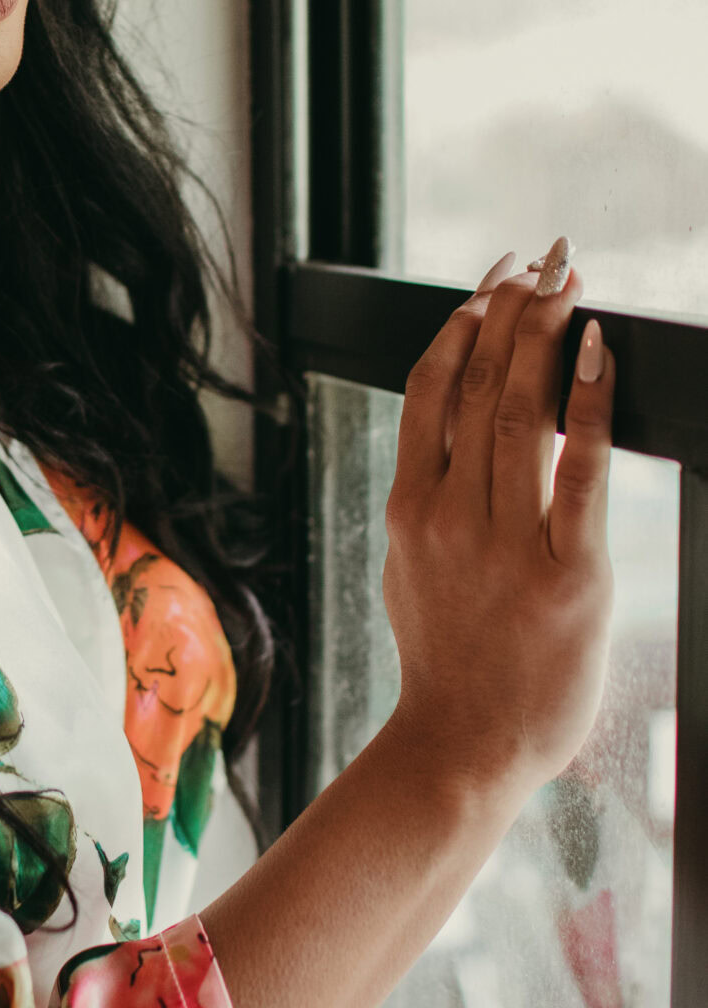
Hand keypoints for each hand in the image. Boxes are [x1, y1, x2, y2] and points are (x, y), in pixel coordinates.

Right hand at [380, 245, 614, 813]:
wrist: (464, 748)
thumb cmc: (448, 667)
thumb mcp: (411, 574)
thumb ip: (427, 508)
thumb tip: (445, 451)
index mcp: (408, 512)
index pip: (432, 391)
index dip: (462, 323)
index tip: (493, 278)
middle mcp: (450, 516)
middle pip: (478, 386)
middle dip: (511, 309)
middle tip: (542, 259)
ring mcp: (505, 543)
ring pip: (521, 413)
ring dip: (546, 335)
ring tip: (568, 283)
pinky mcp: (566, 573)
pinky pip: (577, 471)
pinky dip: (587, 404)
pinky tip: (598, 353)